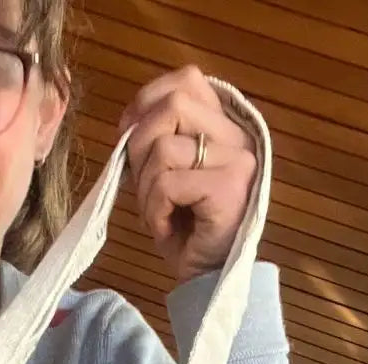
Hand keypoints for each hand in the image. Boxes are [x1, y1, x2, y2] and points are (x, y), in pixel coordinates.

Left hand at [120, 65, 257, 283]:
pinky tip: (167, 227)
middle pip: (173, 105)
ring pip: (165, 146)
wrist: (207, 280)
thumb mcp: (164, 175)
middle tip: (144, 185)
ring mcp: (239, 160)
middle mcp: (239, 136)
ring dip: (146, 186)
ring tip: (160, 211)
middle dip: (140, 147)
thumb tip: (128, 123)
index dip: (147, 104)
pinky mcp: (230, 186)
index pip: (187, 80)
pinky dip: (154, 210)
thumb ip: (156, 139)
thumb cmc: (185, 229)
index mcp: (225, 125)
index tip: (130, 139)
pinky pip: (167, 182)